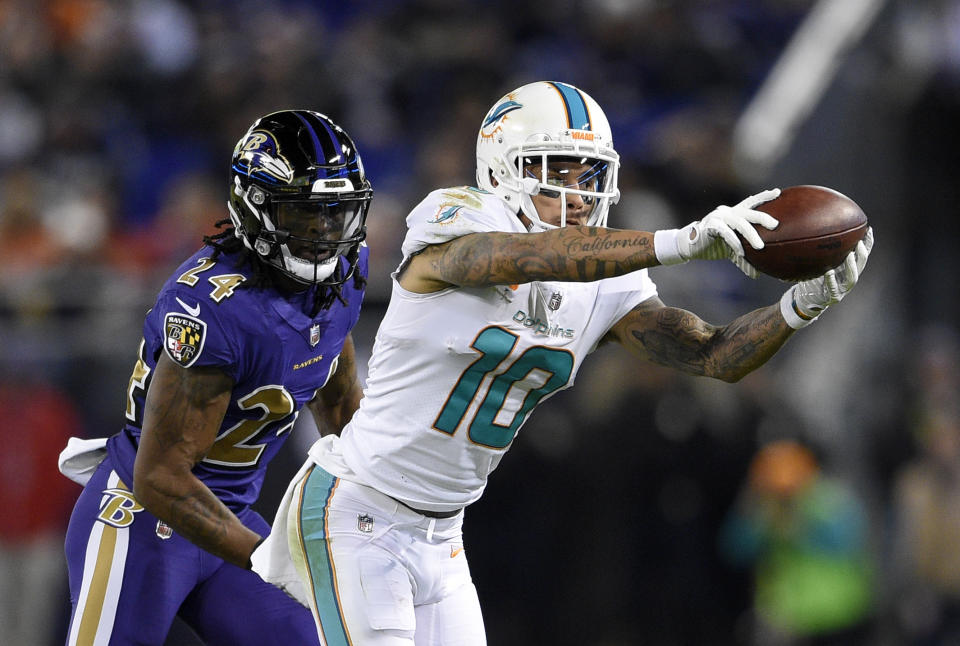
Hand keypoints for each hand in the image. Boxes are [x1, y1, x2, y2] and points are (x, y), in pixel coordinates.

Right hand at [654, 189, 780, 276]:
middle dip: (763, 217)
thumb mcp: (732, 250)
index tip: (778, 192)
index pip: (751, 202)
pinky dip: (735, 243)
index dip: (764, 196)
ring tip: (761, 247)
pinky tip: (741, 253)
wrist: (689, 246)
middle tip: (775, 225)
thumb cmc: (712, 246)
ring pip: (740, 223)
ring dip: (751, 235)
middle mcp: (728, 212)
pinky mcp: (711, 225)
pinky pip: (726, 233)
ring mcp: (719, 217)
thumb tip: (758, 275)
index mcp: (734, 213)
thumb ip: (745, 259)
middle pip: (749, 212)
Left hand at [780, 228, 873, 328]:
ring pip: (852, 278)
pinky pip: (834, 290)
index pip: (862, 255)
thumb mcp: (820, 263)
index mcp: (847, 269)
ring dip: (851, 266)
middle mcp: (847, 278)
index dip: (868, 243)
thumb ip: (823, 252)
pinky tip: (829, 272)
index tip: (868, 229)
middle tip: (859, 242)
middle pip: (861, 264)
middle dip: (862, 253)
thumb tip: (817, 231)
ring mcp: (842, 289)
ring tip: (848, 255)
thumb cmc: (813, 279)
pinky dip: (832, 281)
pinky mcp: (833, 298)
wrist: (806, 300)